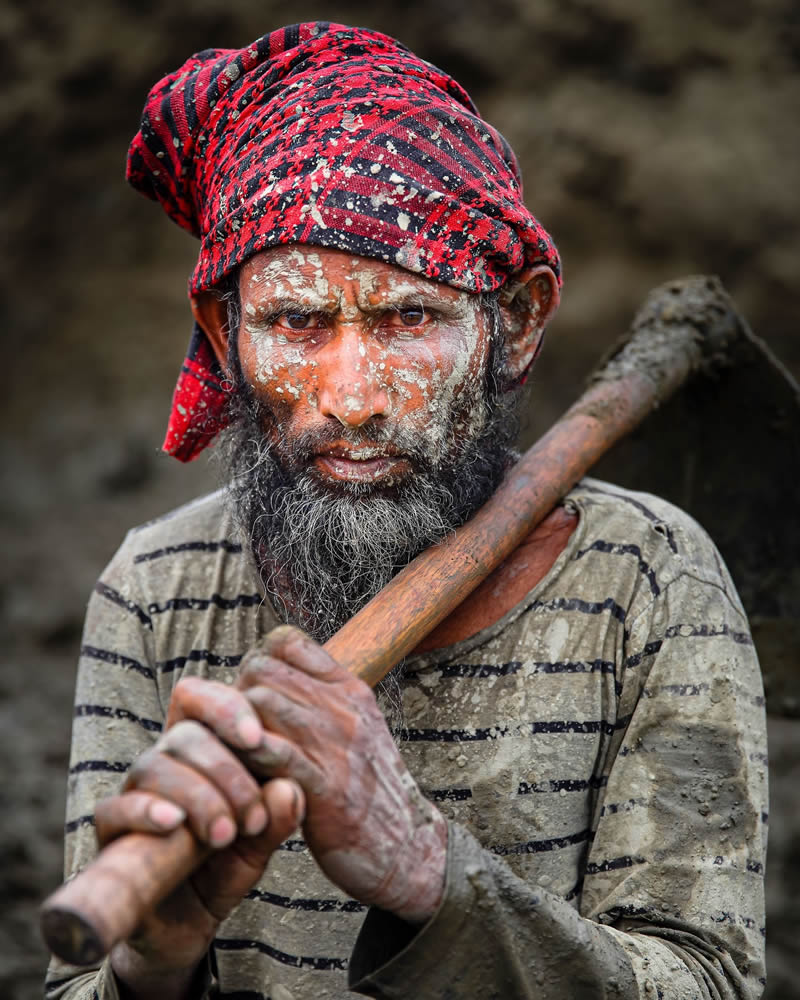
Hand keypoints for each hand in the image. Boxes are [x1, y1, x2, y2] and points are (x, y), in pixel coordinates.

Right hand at [94, 678, 304, 994]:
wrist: (186, 926)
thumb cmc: (225, 868)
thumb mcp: (260, 843)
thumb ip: (277, 817)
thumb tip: (290, 788)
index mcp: (202, 751)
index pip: (201, 700)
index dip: (225, 706)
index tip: (257, 738)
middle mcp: (166, 763)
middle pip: (184, 734)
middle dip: (225, 771)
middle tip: (251, 818)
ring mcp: (134, 794)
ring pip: (152, 765)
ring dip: (196, 796)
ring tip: (224, 834)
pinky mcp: (111, 833)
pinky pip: (113, 808)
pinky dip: (144, 811)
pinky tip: (172, 824)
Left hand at [236, 625, 447, 923]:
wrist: (407, 848)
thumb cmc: (368, 792)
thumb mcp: (355, 732)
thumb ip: (321, 703)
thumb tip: (274, 682)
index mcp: (349, 690)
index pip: (287, 641)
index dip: (257, 662)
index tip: (247, 695)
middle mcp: (343, 707)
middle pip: (263, 668)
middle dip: (235, 696)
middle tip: (227, 731)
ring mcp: (336, 744)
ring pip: (260, 702)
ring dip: (233, 728)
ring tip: (226, 754)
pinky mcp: (325, 786)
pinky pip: (271, 753)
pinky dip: (244, 760)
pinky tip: (237, 776)